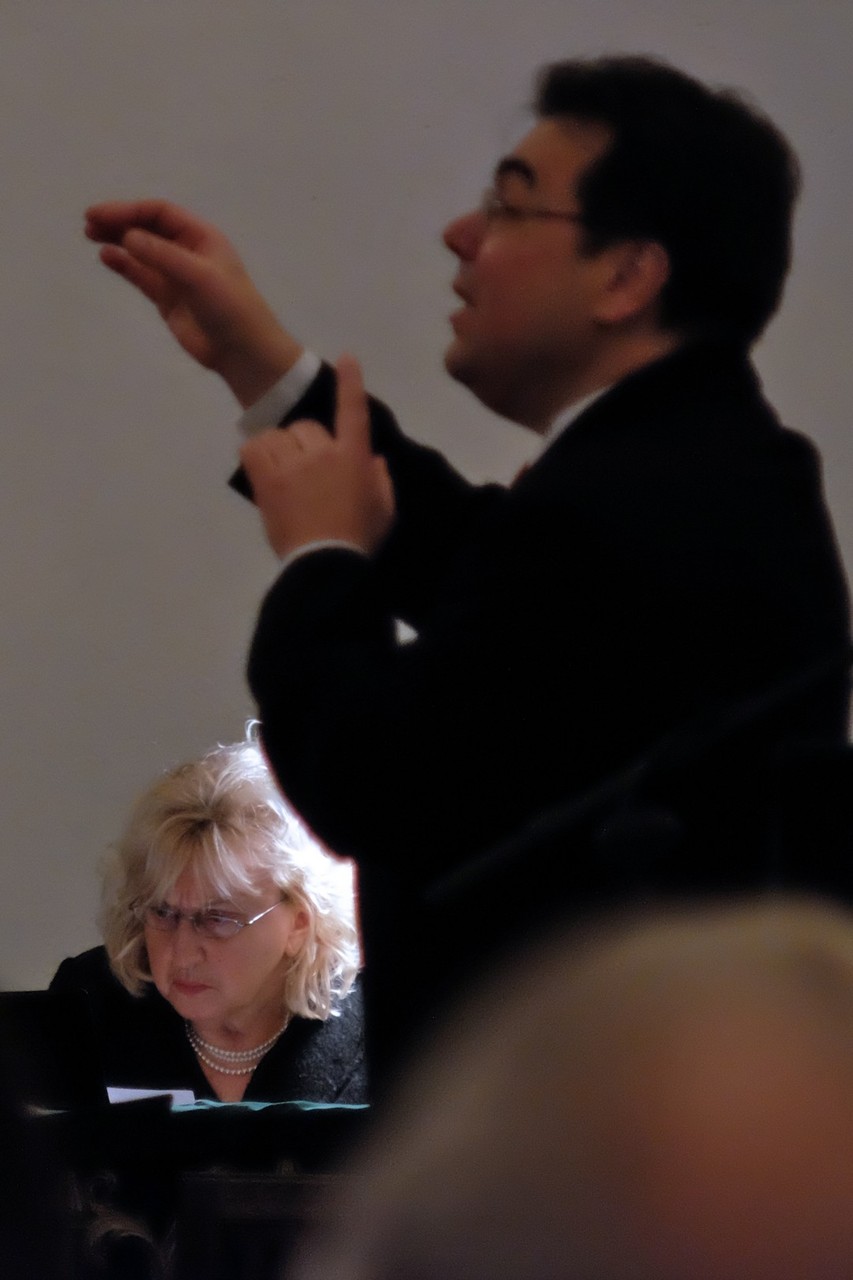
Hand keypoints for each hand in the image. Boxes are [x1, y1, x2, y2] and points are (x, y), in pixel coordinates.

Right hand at [85, 198, 301, 405]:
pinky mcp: (167, 298)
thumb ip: (162, 255)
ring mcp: (175, 275)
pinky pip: (141, 275)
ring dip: (117, 240)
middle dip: (119, 222)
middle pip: (147, 228)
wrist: (242, 352)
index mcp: (201, 236)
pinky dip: (124, 265)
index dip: (129, 210)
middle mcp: (187, 250)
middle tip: (89, 223)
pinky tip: (106, 257)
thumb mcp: (199, 276)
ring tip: (91, 236)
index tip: (101, 214)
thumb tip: (127, 237)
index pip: (160, 213)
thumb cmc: (230, 307)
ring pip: (141, 250)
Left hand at [240, 355, 395, 557]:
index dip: (350, 383)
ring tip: (286, 477)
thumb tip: (373, 460)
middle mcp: (323, 452)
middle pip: (308, 427)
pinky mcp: (267, 478)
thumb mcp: (384, 509)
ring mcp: (293, 464)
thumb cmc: (359, 539)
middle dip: (307, 445)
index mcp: (354, 457)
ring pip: (280, 435)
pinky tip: (266, 472)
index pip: (353, 410)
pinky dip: (258, 454)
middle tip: (309, 476)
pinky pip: (254, 446)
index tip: (347, 357)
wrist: (325, 563)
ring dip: (282, 450)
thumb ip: (380, 479)